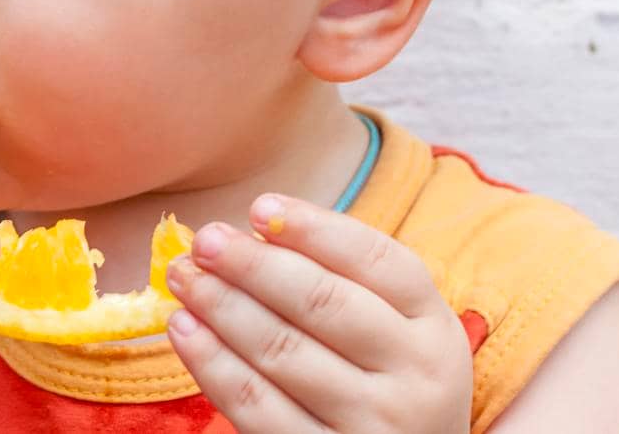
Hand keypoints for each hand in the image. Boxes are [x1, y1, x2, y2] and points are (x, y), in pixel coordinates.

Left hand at [164, 193, 471, 433]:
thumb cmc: (386, 380)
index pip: (376, 260)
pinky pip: (256, 406)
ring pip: (282, 351)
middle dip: (253, 264)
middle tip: (204, 241)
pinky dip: (212, 363)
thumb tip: (251, 233)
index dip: (313, 228)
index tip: (259, 207)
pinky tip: (185, 330)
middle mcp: (415, 376)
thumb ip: (342, 280)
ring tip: (184, 278)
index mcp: (434, 326)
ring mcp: (373, 425)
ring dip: (221, 306)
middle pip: (322, 302)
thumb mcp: (396, 329)